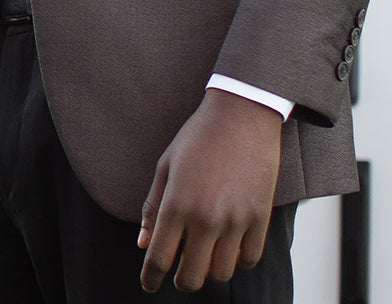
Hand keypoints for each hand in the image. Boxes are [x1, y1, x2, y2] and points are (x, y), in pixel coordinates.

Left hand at [138, 89, 282, 292]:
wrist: (240, 118)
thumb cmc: (197, 139)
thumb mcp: (165, 167)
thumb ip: (153, 208)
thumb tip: (143, 243)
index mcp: (177, 204)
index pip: (160, 258)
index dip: (151, 277)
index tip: (148, 284)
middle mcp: (206, 219)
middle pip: (192, 276)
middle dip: (180, 279)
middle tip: (177, 270)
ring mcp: (236, 222)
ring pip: (221, 273)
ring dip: (209, 271)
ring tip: (203, 254)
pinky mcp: (260, 220)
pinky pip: (248, 260)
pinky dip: (236, 261)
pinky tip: (227, 247)